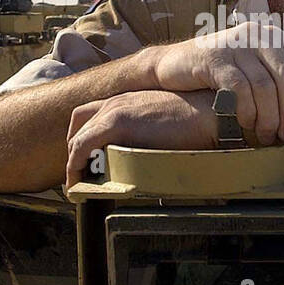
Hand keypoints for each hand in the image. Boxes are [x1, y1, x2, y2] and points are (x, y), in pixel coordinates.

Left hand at [65, 90, 217, 186]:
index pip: (90, 115)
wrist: (209, 113)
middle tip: (78, 175)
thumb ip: (148, 135)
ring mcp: (114, 110)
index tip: (85, 159)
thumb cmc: (196, 122)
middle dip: (75, 152)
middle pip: (78, 125)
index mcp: (127, 100)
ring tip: (77, 184)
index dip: (82, 138)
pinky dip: (75, 166)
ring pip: (78, 139)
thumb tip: (147, 158)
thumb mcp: (164, 123)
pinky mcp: (117, 123)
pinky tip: (79, 183)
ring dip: (73, 163)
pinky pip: (82, 147)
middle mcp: (115, 102)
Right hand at [150, 20, 283, 143]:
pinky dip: (246, 111)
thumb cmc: (225, 71)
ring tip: (267, 137)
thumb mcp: (263, 68)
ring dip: (268, 118)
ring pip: (264, 87)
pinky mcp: (214, 58)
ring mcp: (235, 45)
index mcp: (275, 38)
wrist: (176, 65)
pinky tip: (246, 124)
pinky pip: (239, 89)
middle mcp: (259, 36)